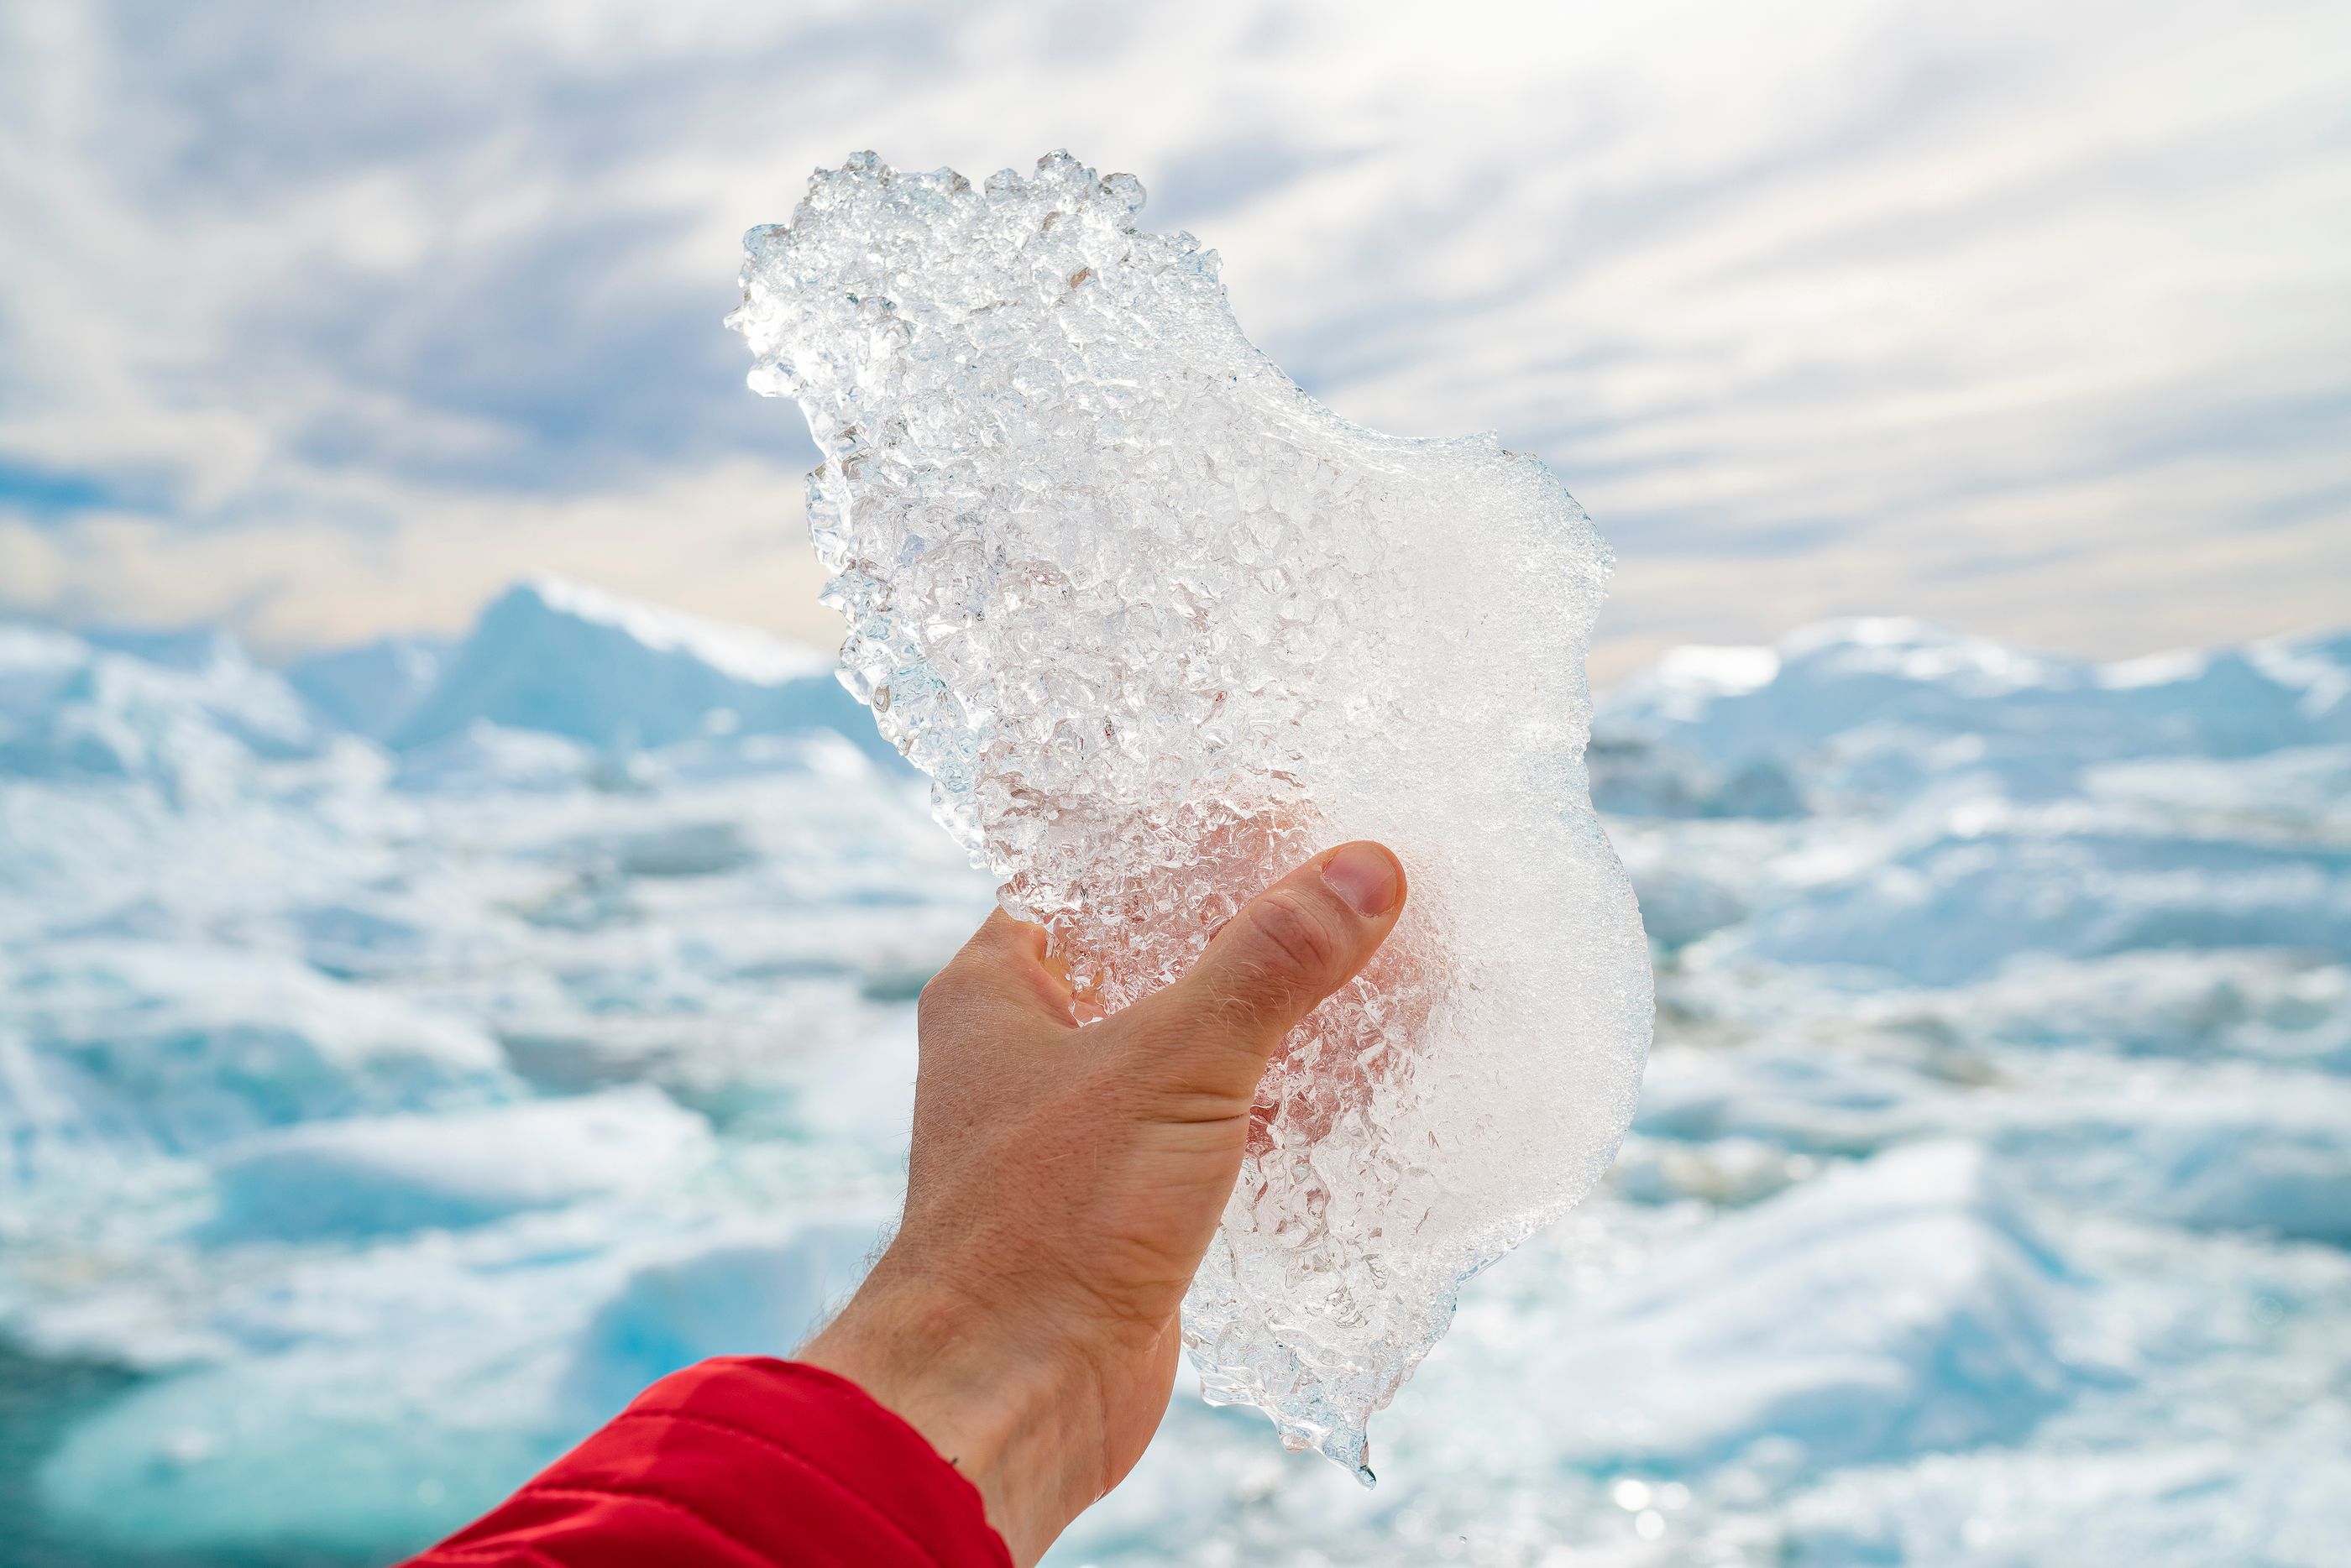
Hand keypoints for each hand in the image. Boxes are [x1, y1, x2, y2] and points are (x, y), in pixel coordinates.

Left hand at [799, 841, 1406, 1563]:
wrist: (1010, 1400)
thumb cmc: (1049, 1220)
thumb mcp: (1173, 1065)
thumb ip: (1270, 965)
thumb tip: (1366, 868)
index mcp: (1000, 986)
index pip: (1101, 874)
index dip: (1193, 842)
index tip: (1293, 813)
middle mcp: (1032, 1047)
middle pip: (1160, 956)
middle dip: (1259, 933)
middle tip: (1359, 891)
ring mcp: (1082, 1128)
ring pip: (1196, 1045)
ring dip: (1281, 1021)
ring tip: (1384, 971)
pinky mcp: (1130, 1200)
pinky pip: (1216, 1126)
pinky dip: (1280, 1104)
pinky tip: (1361, 1084)